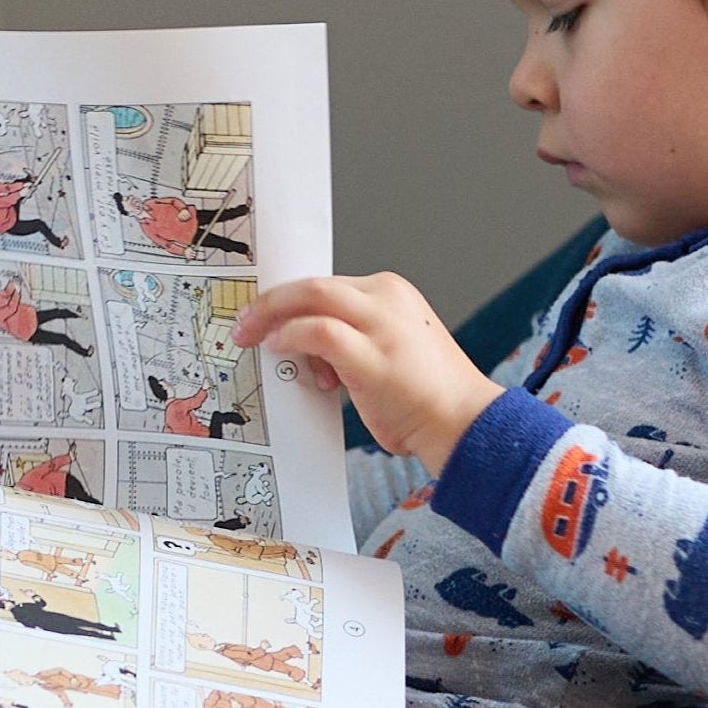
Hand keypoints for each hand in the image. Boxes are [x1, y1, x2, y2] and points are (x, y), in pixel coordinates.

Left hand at [234, 272, 503, 470]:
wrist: (464, 423)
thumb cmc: (426, 398)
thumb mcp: (386, 353)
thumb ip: (350, 344)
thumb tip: (306, 351)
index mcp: (392, 294)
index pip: (328, 287)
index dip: (291, 302)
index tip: (267, 318)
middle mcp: (388, 299)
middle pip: (315, 284)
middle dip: (271, 301)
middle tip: (244, 322)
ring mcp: (382, 324)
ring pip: (312, 295)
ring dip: (271, 315)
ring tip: (250, 336)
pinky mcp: (373, 353)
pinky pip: (318, 331)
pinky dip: (292, 336)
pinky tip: (279, 349)